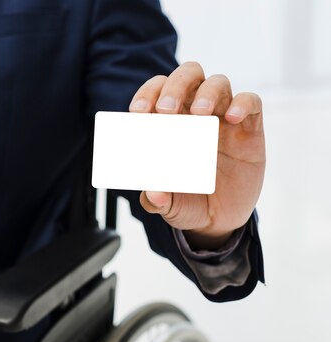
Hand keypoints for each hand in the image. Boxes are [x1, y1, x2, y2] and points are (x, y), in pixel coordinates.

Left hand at [129, 61, 264, 249]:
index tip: (137, 112)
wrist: (218, 219)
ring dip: (207, 93)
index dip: (147, 94)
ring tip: (200, 114)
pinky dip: (243, 104)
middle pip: (188, 75)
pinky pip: (252, 102)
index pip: (157, 90)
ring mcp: (224, 117)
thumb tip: (152, 194)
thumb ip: (155, 199)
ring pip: (218, 83)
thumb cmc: (186, 200)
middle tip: (166, 109)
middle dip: (175, 86)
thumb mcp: (167, 204)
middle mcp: (196, 112)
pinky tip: (232, 118)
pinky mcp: (250, 128)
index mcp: (170, 120)